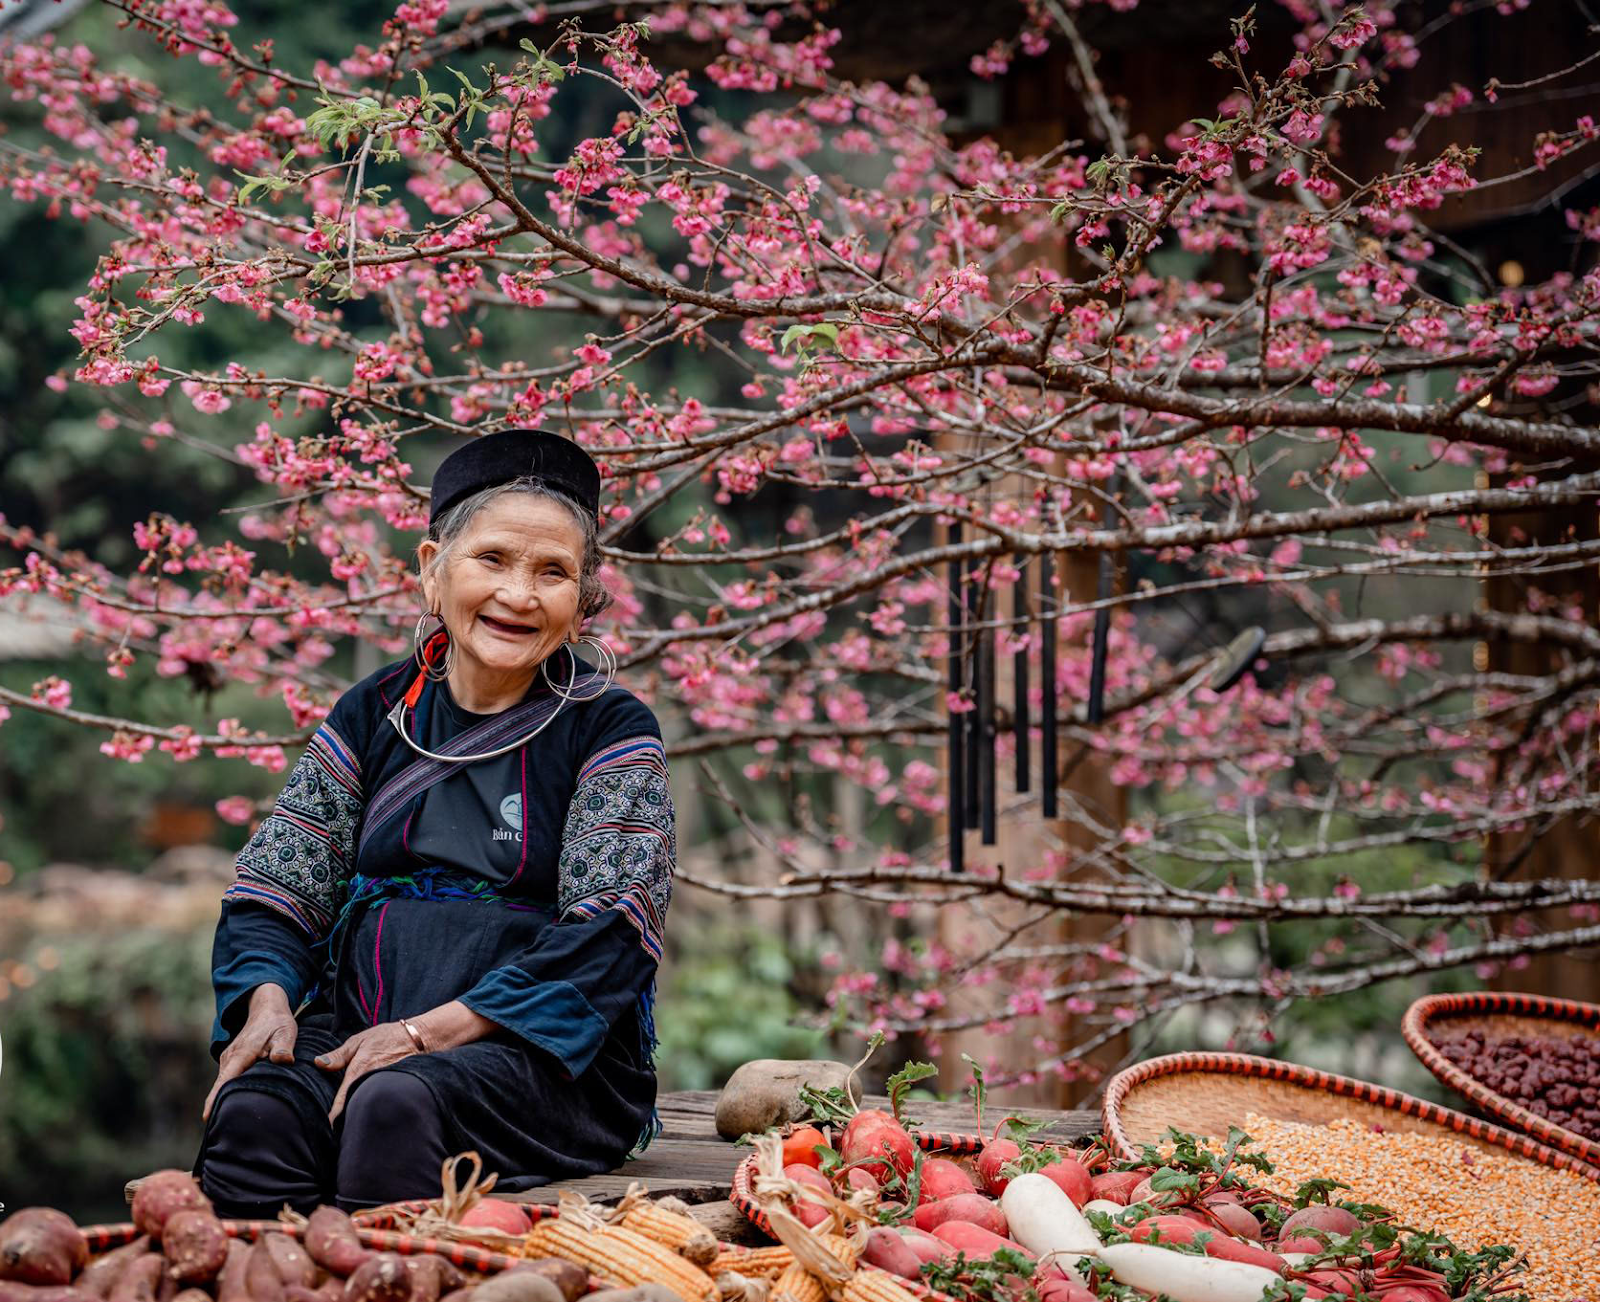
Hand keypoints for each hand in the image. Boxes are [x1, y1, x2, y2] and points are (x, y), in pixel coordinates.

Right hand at [203, 983, 296, 1121]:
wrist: (266, 1007)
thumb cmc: (277, 1021)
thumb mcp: (286, 1031)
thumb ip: (283, 1047)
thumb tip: (283, 1060)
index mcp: (241, 1054)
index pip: (225, 1081)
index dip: (215, 1099)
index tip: (207, 1118)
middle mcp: (230, 1058)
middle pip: (221, 1088)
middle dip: (219, 1107)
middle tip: (224, 1132)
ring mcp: (229, 1060)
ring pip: (225, 1085)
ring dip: (225, 1100)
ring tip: (230, 1124)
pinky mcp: (232, 1062)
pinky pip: (228, 1080)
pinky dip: (230, 1092)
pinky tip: (237, 1107)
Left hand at [315, 1023, 420, 1121]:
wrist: (420, 1037)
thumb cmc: (387, 1037)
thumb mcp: (359, 1041)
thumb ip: (338, 1055)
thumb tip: (317, 1063)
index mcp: (358, 1071)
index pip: (342, 1100)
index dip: (334, 1117)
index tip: (327, 1130)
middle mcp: (371, 1082)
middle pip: (356, 1108)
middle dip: (348, 1119)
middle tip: (337, 1130)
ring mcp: (385, 1087)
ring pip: (370, 1107)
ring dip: (363, 1115)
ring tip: (356, 1127)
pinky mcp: (397, 1090)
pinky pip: (384, 1102)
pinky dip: (378, 1107)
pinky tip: (375, 1113)